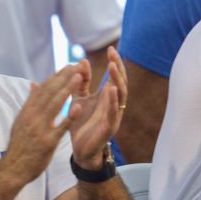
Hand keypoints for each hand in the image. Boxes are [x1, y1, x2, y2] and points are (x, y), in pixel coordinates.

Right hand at [3, 65, 83, 182]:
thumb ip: (29, 103)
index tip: (66, 67)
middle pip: (49, 93)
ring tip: (79, 78)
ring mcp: (39, 129)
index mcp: (26, 111)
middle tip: (76, 66)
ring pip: (55, 105)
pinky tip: (79, 107)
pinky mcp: (47, 142)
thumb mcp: (20, 121)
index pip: (42, 89)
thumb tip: (34, 84)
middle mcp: (32, 117)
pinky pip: (60, 127)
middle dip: (63, 78)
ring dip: (67, 89)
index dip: (55, 77)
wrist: (13, 169)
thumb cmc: (19, 146)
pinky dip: (69, 117)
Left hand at [68, 46, 127, 168]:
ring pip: (121, 96)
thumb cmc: (82, 123)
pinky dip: (114, 101)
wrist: (80, 150)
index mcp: (106, 97)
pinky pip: (114, 113)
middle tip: (113, 54)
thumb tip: (81, 61)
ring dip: (117, 81)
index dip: (115, 62)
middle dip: (118, 67)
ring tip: (113, 67)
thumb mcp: (79, 98)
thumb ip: (81, 82)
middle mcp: (113, 104)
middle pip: (121, 82)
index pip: (114, 76)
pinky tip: (112, 90)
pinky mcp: (109, 127)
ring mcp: (113, 116)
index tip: (111, 48)